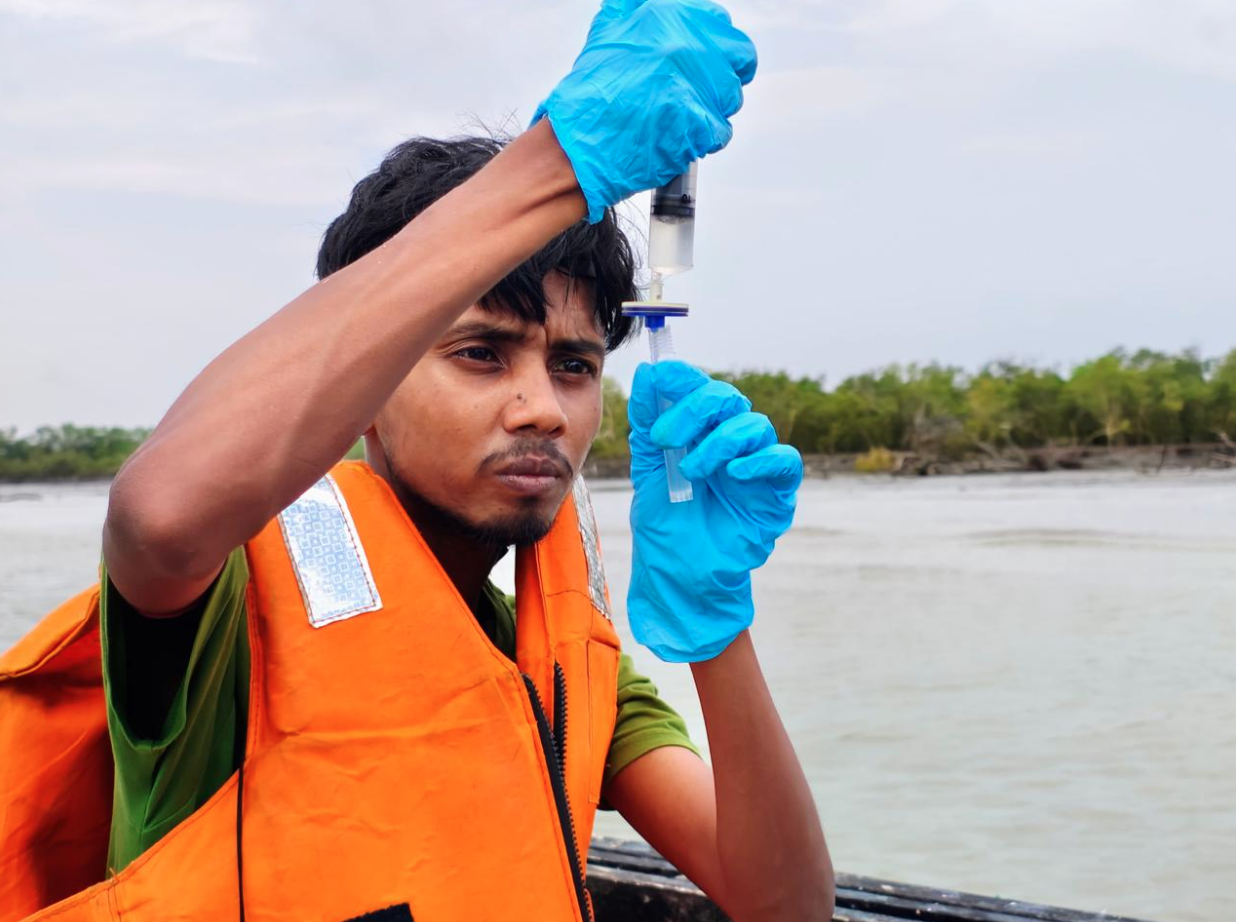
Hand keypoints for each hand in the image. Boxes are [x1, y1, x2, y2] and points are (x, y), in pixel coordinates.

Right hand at [532, 0, 756, 222]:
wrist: (581, 143)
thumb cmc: (590, 95)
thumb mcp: (606, 33)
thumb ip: (631, 10)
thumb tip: (640, 3)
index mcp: (669, 18)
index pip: (720, 24)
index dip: (717, 45)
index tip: (710, 59)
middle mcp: (689, 46)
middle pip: (740, 57)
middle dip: (725, 75)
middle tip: (704, 91)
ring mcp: (699, 86)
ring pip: (731, 97)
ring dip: (713, 108)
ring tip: (680, 117)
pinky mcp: (702, 124)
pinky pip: (721, 131)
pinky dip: (705, 138)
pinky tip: (680, 137)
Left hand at [627, 361, 801, 661]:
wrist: (681, 578)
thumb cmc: (667, 527)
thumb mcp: (648, 470)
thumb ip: (648, 424)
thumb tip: (648, 373)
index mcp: (699, 433)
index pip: (699, 388)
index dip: (682, 377)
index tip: (658, 376)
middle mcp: (730, 441)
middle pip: (726, 399)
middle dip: (693, 410)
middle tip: (664, 438)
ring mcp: (756, 464)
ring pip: (753, 425)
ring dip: (718, 441)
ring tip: (691, 471)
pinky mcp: (778, 492)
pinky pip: (782, 459)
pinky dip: (759, 459)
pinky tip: (733, 473)